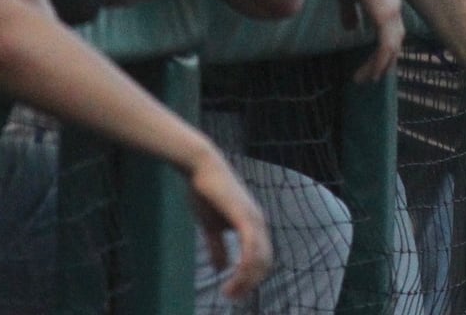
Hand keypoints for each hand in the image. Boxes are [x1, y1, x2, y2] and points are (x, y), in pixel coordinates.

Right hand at [186, 145, 273, 299]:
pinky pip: (251, 248)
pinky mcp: (245, 216)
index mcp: (254, 225)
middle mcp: (260, 223)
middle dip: (249, 284)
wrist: (201, 168)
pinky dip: (244, 267)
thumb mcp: (211, 227)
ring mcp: (254, 219)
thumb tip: (220, 269)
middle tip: (231, 297)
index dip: (249, 279)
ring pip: (260, 259)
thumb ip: (217, 247)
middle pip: (265, 263)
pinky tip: (233, 277)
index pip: (261, 259)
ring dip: (246, 280)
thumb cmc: (205, 193)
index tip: (232, 293)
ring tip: (229, 292)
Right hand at [339, 0, 405, 83]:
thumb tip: (351, 29)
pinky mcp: (385, 14)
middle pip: (394, 39)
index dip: (383, 47)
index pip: (390, 28)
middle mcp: (392, 5)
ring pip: (391, 46)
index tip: (371, 63)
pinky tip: (367, 73)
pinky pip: (385, 46)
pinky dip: (377, 62)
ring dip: (379, 65)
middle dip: (384, 60)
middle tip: (370, 77)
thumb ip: (350, 10)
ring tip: (364, 79)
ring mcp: (391, 10)